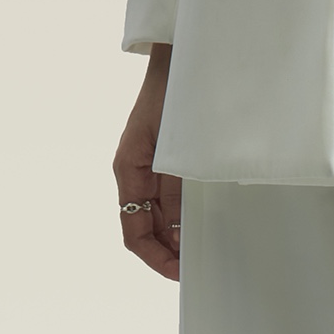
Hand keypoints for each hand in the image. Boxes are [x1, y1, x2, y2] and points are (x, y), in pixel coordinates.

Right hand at [112, 43, 181, 279]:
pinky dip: (186, 220)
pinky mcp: (171, 164)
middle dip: (169, 254)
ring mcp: (154, 171)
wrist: (185, 61)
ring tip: (203, 254)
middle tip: (198, 269)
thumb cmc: (176, 95)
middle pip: (147, 231)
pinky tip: (204, 228)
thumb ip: (175, 187)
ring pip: (161, 220)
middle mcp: (138, 176)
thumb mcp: (174, 146)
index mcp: (129, 172)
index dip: (156, 257)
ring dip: (178, 240)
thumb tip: (178, 232)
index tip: (180, 272)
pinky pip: (173, 202)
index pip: (134, 232)